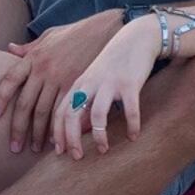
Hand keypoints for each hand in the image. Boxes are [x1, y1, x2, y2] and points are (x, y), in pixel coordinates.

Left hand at [0, 10, 120, 153]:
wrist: (108, 28)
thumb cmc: (78, 33)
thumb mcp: (51, 35)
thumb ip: (30, 47)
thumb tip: (10, 49)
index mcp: (35, 58)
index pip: (10, 80)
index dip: (0, 98)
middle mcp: (45, 69)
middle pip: (26, 104)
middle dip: (18, 129)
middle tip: (14, 148)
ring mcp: (63, 78)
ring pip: (45, 112)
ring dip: (39, 134)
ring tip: (35, 149)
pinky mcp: (81, 86)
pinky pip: (67, 111)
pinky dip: (61, 128)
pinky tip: (59, 141)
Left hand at [53, 15, 163, 157]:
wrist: (136, 37)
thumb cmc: (113, 61)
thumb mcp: (92, 77)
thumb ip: (80, 98)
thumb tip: (74, 126)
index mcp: (78, 84)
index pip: (60, 112)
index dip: (57, 134)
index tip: (59, 152)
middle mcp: (90, 84)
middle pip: (71, 115)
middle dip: (71, 139)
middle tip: (77, 157)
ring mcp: (109, 84)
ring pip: (97, 116)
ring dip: (99, 137)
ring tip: (103, 150)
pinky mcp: (130, 84)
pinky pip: (129, 111)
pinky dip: (131, 126)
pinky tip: (133, 136)